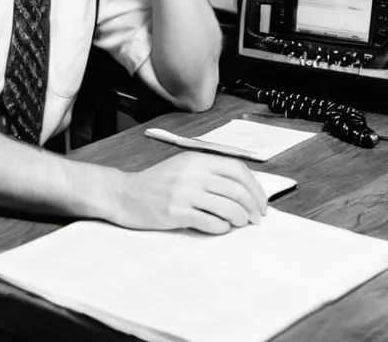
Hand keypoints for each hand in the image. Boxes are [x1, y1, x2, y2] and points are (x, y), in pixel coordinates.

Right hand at [113, 153, 266, 234]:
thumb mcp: (184, 166)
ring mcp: (184, 193)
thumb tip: (245, 190)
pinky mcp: (177, 213)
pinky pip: (211, 223)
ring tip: (239, 223)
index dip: (254, 187)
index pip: (236, 169)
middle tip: (256, 218)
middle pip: (236, 190)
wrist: (126, 194)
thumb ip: (210, 172)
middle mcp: (192, 173)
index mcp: (196, 159)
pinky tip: (220, 227)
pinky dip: (221, 228)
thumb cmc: (158, 183)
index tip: (261, 201)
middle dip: (252, 207)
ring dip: (239, 219)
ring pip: (227, 208)